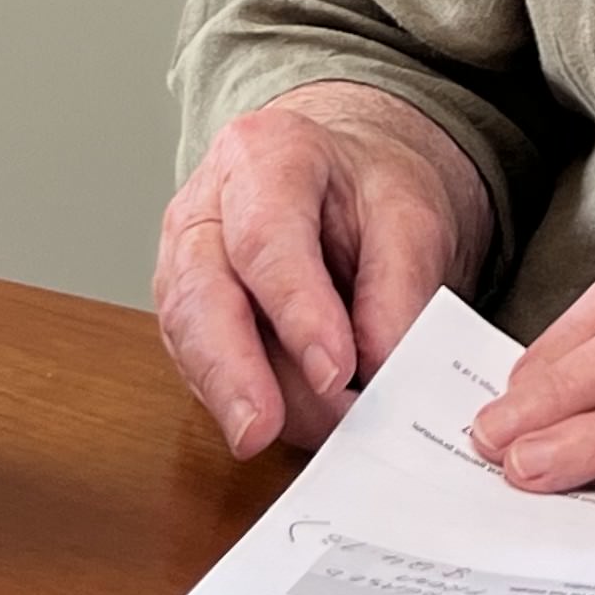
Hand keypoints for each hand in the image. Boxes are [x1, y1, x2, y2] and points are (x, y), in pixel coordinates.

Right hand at [156, 84, 487, 457]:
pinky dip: (234, 402)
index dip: (296, 310)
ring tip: (286, 438)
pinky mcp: (187, 315)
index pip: (266, 238)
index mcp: (265, 155)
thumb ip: (400, 284)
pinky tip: (276, 425)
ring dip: (232, 397)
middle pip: (201, 292)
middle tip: (264, 430)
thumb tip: (381, 364)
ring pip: (188, 338)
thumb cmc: (369, 191)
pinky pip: (197, 366)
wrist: (345, 182)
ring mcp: (183, 262)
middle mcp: (206, 207)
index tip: (335, 370)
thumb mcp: (411, 213)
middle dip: (231, 370)